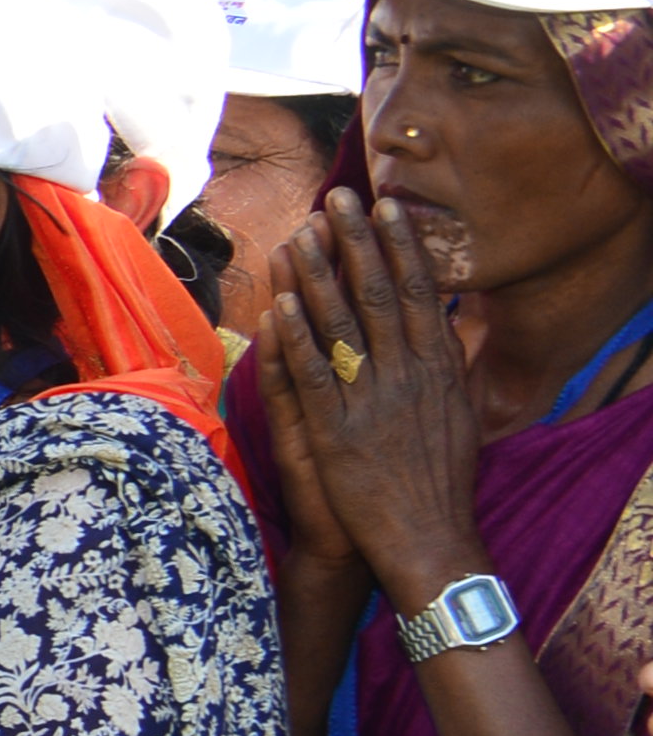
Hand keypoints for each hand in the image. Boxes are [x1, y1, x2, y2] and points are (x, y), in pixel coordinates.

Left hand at [266, 191, 482, 611]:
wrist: (423, 538)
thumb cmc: (437, 479)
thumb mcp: (455, 414)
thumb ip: (444, 367)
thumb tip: (439, 326)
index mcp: (440, 367)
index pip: (420, 291)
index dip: (400, 247)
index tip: (386, 207)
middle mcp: (409, 374)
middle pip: (379, 293)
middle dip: (356, 243)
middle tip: (337, 198)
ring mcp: (371, 400)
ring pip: (340, 325)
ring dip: (316, 277)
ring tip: (297, 234)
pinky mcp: (335, 431)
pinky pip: (311, 375)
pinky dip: (296, 338)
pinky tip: (279, 306)